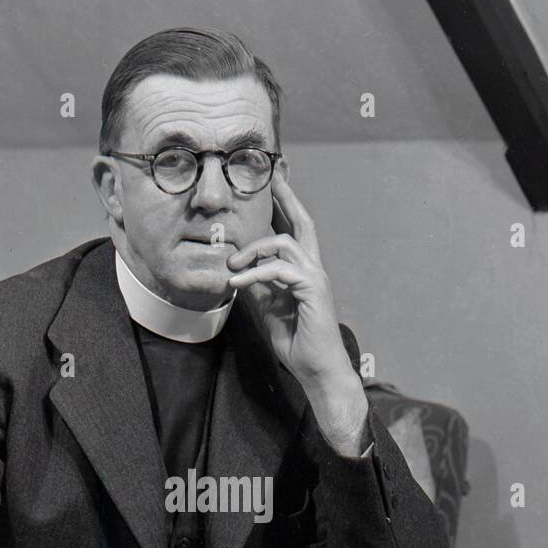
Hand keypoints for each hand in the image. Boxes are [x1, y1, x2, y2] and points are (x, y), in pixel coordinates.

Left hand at [226, 169, 353, 389]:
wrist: (317, 370)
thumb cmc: (297, 343)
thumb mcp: (268, 310)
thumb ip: (256, 289)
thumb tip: (236, 271)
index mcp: (302, 273)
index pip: (294, 232)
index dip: (283, 208)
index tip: (272, 186)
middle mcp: (312, 269)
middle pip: (302, 223)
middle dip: (285, 198)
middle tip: (271, 177)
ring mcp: (315, 277)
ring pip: (284, 243)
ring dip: (253, 250)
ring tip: (231, 267)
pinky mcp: (312, 289)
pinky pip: (280, 270)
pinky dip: (255, 274)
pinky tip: (237, 284)